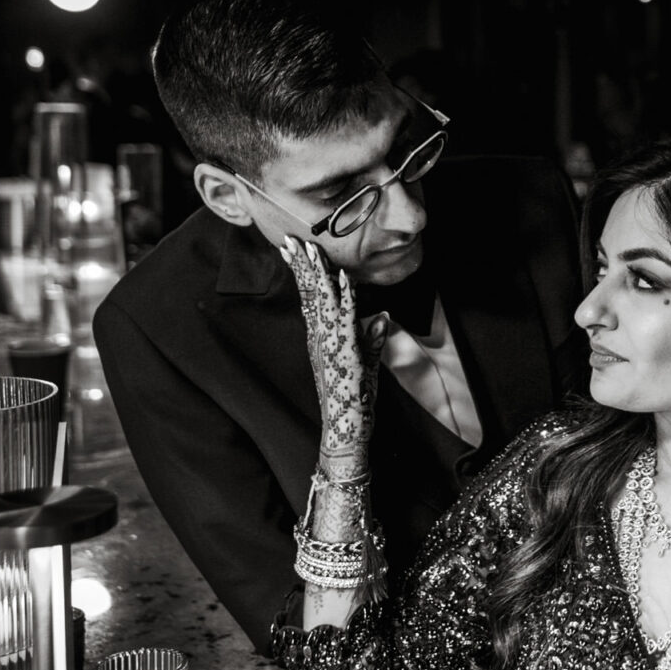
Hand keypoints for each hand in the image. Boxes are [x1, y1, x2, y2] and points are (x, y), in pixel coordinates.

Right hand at [281, 238, 385, 480]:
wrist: (346, 432)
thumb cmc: (355, 402)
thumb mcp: (367, 364)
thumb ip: (372, 339)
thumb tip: (380, 317)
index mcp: (322, 338)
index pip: (311, 298)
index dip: (304, 272)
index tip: (296, 249)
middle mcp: (321, 338)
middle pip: (309, 294)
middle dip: (302, 265)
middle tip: (290, 238)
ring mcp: (331, 345)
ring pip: (322, 301)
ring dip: (318, 273)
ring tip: (311, 247)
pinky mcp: (345, 353)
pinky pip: (344, 320)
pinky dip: (344, 298)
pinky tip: (344, 278)